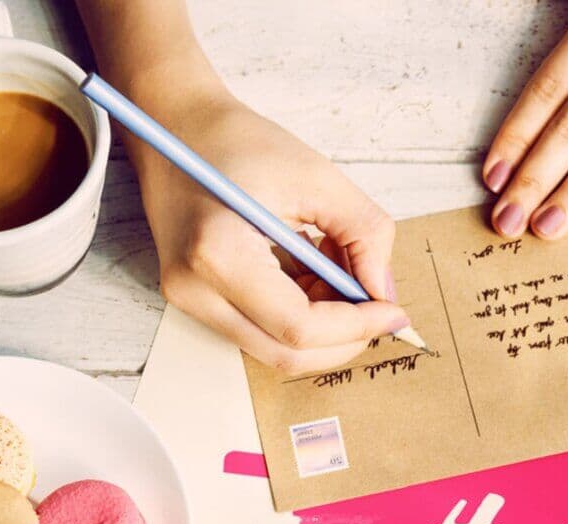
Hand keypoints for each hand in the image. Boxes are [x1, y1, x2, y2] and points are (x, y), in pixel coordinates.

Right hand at [134, 92, 409, 373]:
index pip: (298, 326)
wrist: (175, 127)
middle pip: (284, 352)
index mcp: (219, 254)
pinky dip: (295, 311)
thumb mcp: (317, 176)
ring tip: (334, 266)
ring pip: (272, 345)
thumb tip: (383, 293)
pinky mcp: (191, 296)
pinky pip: (255, 326)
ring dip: (320, 323)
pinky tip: (308, 268)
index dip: (355, 327)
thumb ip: (364, 234)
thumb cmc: (236, 141)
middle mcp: (194, 289)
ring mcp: (186, 298)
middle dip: (342, 337)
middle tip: (376, 304)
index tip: (392, 312)